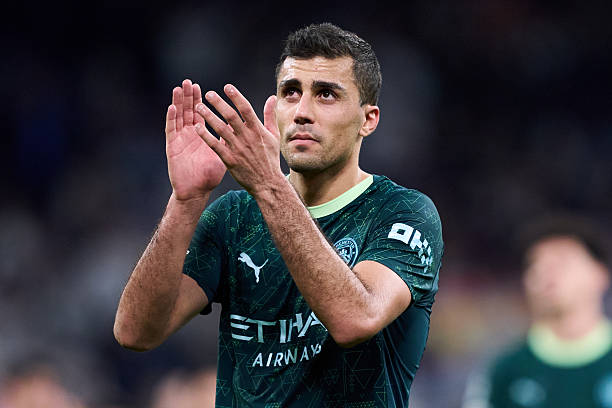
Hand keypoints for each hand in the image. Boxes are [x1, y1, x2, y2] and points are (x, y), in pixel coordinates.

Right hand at [165, 79, 226, 200]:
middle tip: (190, 82)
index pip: (202, 115)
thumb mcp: (223, 154)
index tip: (206, 89)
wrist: (196, 191)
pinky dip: (171, 118)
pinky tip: (172, 107)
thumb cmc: (209, 175)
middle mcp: (190, 135)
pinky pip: (171, 130)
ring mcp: (180, 140)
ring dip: (179, 102)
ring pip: (178, 117)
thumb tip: (243, 129)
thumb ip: (230, 139)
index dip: (204, 102)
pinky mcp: (172, 147)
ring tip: (180, 88)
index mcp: (202, 136)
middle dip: (190, 97)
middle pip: (189, 112)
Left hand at [193, 84, 284, 195]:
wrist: (267, 183)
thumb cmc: (270, 159)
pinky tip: (197, 127)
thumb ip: (269, 116)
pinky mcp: (230, 160)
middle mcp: (247, 137)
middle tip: (208, 94)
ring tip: (198, 107)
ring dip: (208, 116)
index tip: (226, 87)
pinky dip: (206, 136)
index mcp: (257, 130)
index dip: (236, 96)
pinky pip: (215, 145)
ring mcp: (238, 149)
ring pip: (220, 129)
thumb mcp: (274, 136)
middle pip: (230, 116)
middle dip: (218, 103)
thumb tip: (271, 98)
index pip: (245, 108)